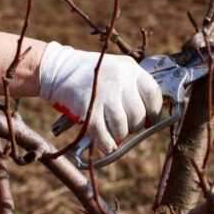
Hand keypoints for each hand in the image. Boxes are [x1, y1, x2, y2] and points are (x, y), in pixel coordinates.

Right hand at [39, 42, 162, 152]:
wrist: (59, 68)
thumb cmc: (92, 74)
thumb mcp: (117, 70)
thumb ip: (134, 88)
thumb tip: (150, 119)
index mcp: (130, 68)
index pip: (153, 93)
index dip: (154, 112)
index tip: (149, 121)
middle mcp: (119, 78)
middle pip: (138, 113)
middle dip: (133, 126)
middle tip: (125, 126)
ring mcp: (104, 92)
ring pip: (122, 126)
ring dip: (120, 135)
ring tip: (114, 133)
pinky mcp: (87, 107)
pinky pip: (102, 133)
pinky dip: (106, 144)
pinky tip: (107, 145)